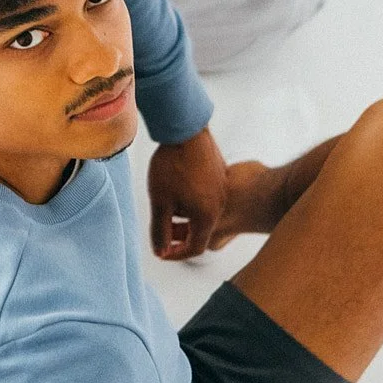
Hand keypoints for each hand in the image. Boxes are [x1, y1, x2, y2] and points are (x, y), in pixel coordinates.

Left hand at [148, 127, 227, 259]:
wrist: (186, 128)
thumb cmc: (173, 164)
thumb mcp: (160, 202)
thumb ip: (160, 230)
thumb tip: (160, 251)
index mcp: (207, 216)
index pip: (196, 247)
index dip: (176, 254)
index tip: (162, 251)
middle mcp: (220, 205)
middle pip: (201, 230)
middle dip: (180, 233)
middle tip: (162, 229)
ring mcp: (222, 188)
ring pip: (204, 212)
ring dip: (186, 215)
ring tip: (167, 204)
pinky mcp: (220, 173)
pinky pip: (208, 195)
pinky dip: (193, 199)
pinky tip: (178, 187)